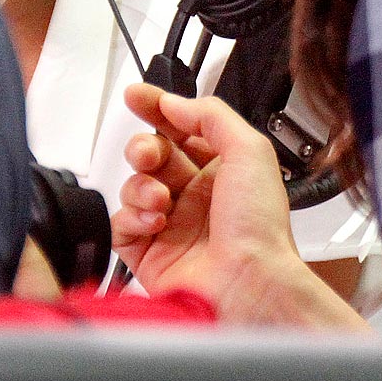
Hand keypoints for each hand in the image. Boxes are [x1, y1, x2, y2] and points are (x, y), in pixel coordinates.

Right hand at [111, 83, 371, 330]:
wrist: (250, 284)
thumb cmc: (260, 230)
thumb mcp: (250, 151)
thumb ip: (211, 116)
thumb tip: (173, 103)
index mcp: (222, 169)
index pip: (181, 127)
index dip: (157, 108)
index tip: (137, 96)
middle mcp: (196, 195)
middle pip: (153, 154)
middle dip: (144, 148)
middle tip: (149, 155)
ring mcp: (172, 224)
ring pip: (134, 186)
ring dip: (141, 186)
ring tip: (161, 199)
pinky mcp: (150, 253)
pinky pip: (121, 224)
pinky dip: (132, 218)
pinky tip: (154, 222)